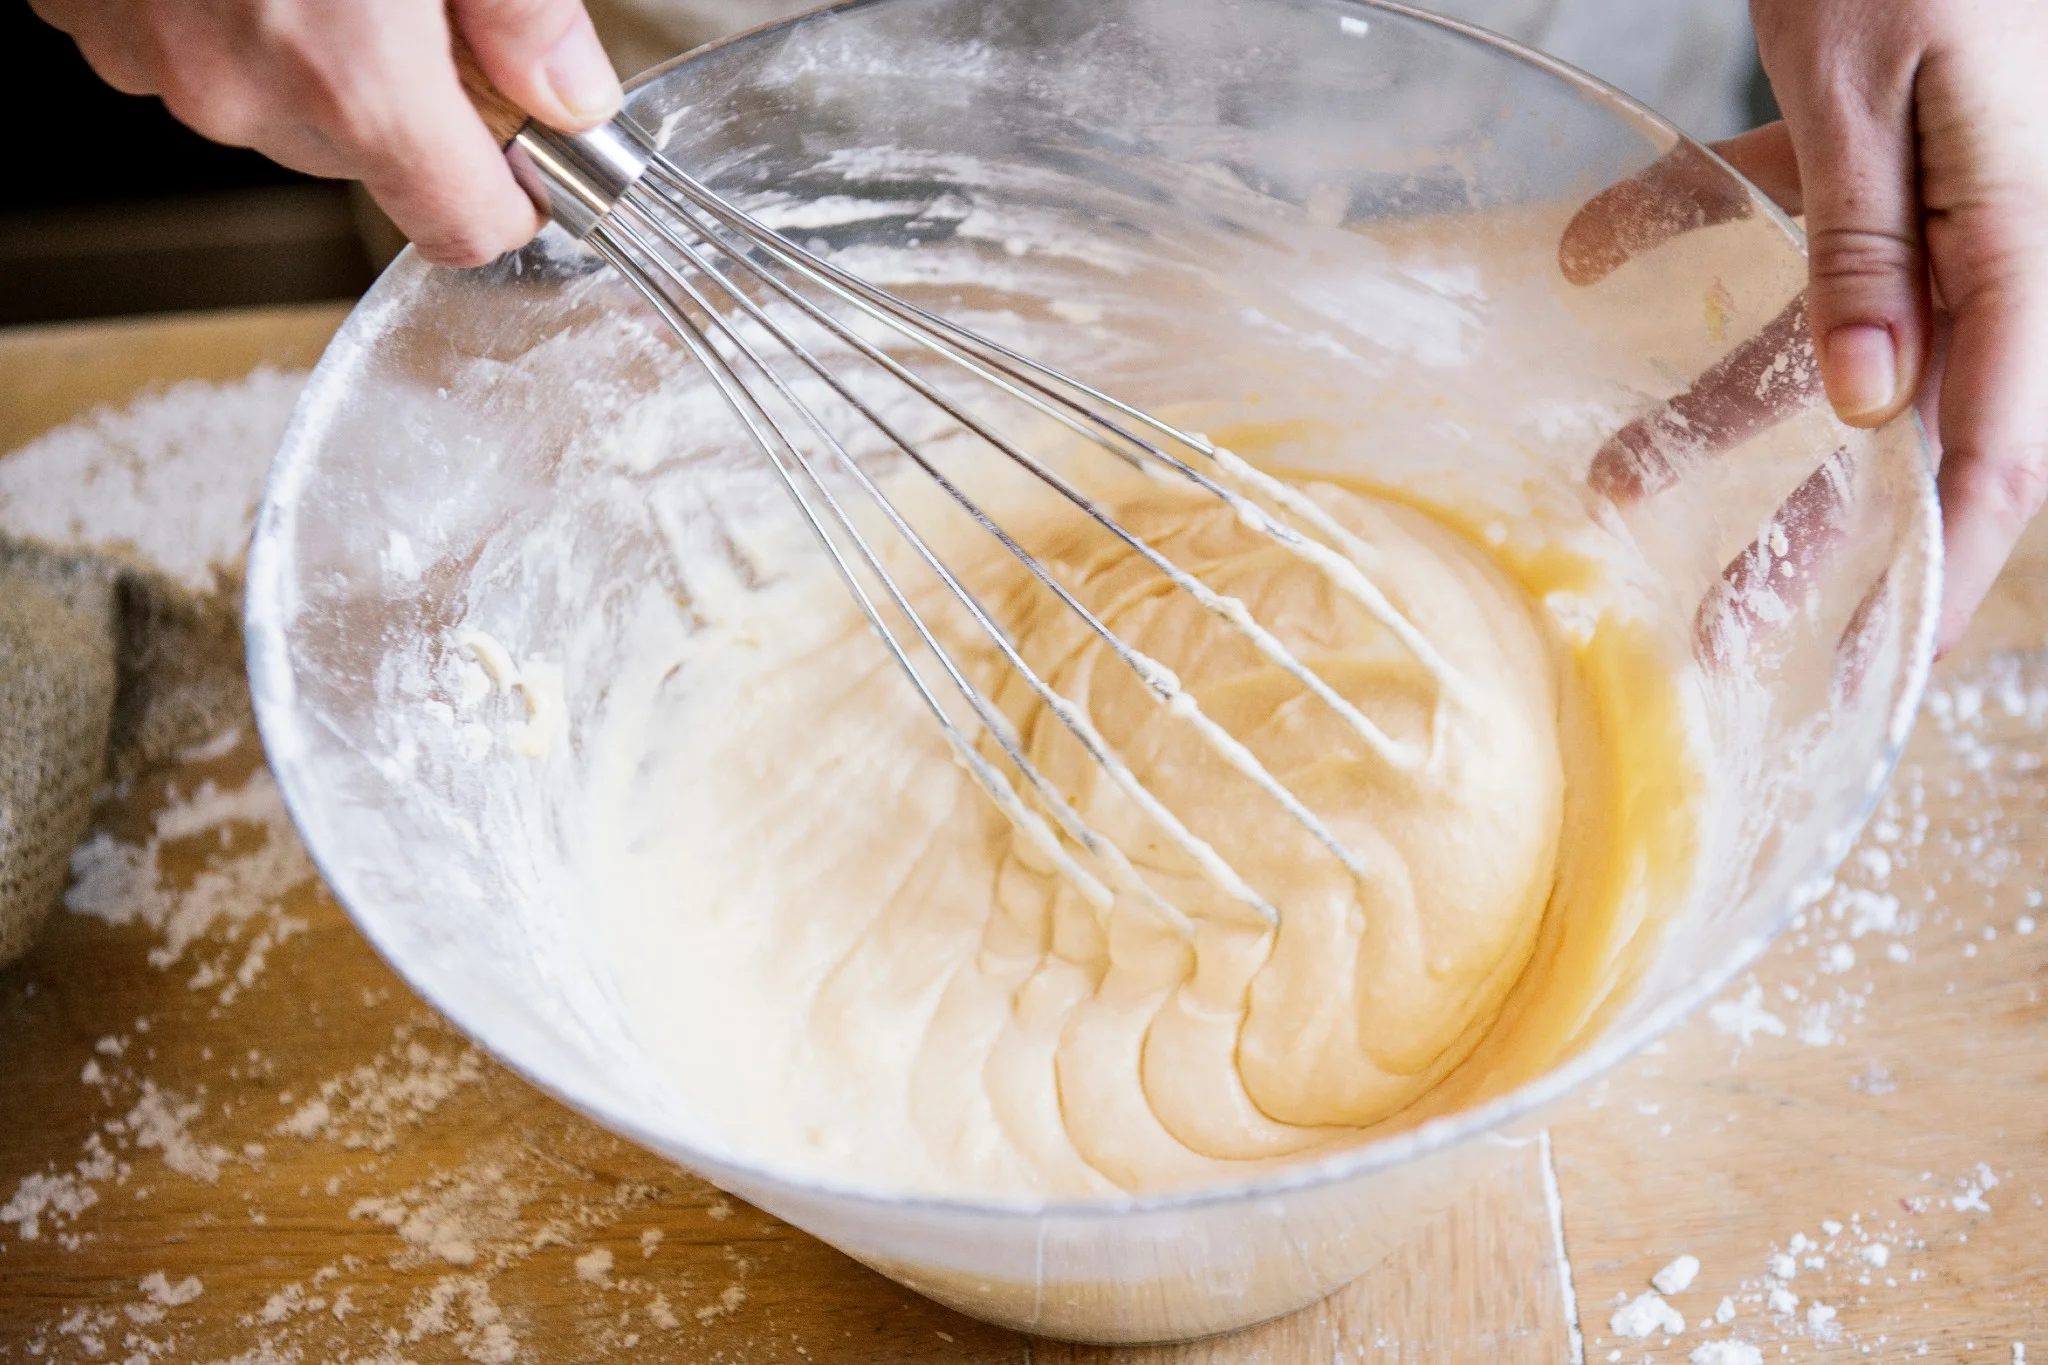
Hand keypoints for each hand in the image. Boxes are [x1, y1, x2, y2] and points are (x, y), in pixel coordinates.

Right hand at [29, 0, 621, 266]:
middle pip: (365, 163)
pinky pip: (183, 48)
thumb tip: (568, 89)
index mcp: (351, 75)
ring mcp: (146, 55)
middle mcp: (239, 89)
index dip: (506, 195)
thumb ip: (523, 10)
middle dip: (403, 101)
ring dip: (306, 51)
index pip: (461, 227)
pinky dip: (220, 10)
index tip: (521, 156)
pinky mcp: (84, 12)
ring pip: (272, 107)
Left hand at [1563, 0, 2047, 655]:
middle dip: (1804, 536)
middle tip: (1713, 631)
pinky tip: (1589, 252)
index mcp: (2014, 242)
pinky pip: (1782, 217)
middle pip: (1896, 427)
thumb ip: (1875, 245)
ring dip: (1711, 411)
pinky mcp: (1863, 147)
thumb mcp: (1881, 88)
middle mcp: (1980, 242)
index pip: (1991, 447)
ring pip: (1821, 340)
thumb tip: (1870, 408)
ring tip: (1607, 480)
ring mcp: (1925, 199)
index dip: (1935, 570)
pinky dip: (1680, 232)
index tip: (1868, 673)